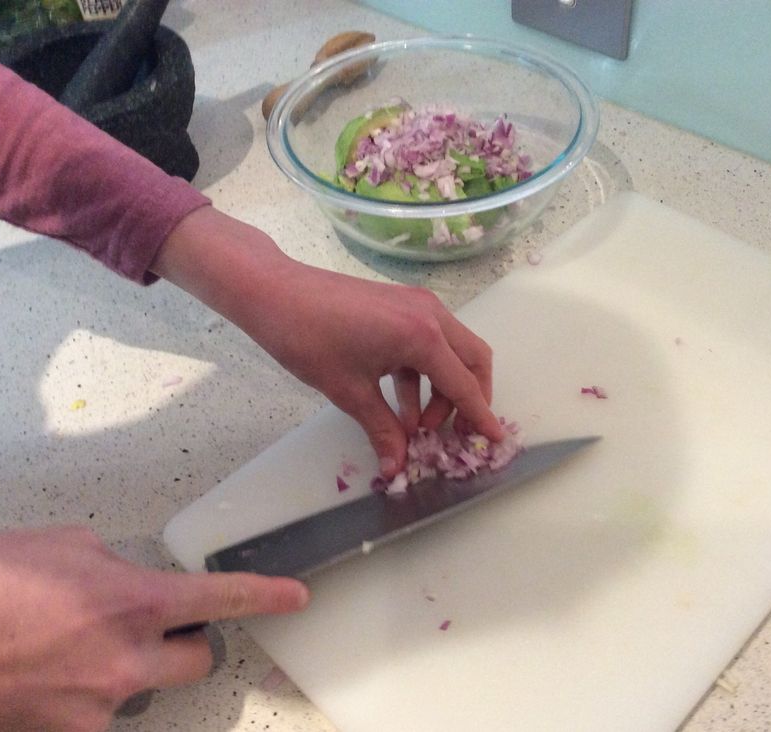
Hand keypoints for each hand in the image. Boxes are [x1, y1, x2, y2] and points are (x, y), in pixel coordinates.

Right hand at [0, 526, 307, 731]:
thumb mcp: (64, 547)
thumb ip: (114, 566)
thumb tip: (124, 580)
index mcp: (135, 602)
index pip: (224, 598)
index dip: (266, 596)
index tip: (296, 597)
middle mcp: (127, 661)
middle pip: (199, 660)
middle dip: (189, 642)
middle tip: (156, 627)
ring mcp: (98, 706)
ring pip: (146, 689)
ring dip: (129, 668)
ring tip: (73, 648)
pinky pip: (100, 714)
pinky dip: (88, 693)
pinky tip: (53, 671)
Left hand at [154, 206, 502, 474]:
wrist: (274, 292)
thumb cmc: (309, 339)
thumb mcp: (349, 392)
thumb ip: (382, 429)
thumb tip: (397, 466)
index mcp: (422, 336)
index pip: (463, 384)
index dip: (480, 416)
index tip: (495, 439)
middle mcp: (430, 315)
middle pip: (473, 360)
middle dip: (469, 399)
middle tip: (451, 434)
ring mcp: (417, 306)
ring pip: (452, 351)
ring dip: (443, 389)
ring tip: (417, 426)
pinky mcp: (401, 305)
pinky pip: (429, 342)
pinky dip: (423, 373)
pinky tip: (401, 403)